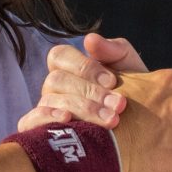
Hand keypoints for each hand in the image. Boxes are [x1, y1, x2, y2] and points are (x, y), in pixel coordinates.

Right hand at [18, 35, 148, 131]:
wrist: (142, 125)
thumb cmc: (132, 90)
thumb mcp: (128, 65)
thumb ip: (112, 49)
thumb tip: (89, 40)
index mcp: (67, 66)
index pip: (59, 56)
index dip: (84, 67)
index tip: (112, 81)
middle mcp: (53, 87)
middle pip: (57, 81)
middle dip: (91, 93)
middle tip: (119, 105)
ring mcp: (46, 108)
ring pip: (50, 102)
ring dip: (82, 110)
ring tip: (111, 120)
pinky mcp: (40, 131)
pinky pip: (29, 122)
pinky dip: (45, 119)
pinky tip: (68, 121)